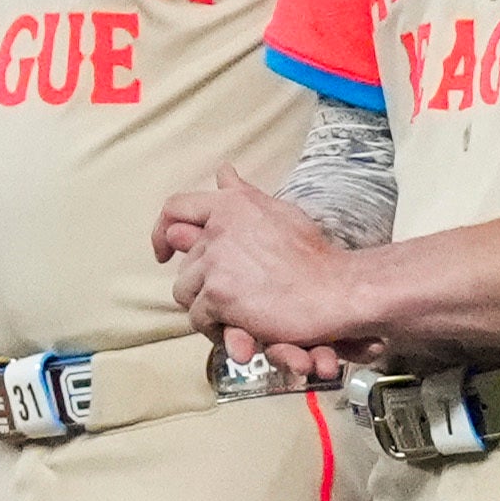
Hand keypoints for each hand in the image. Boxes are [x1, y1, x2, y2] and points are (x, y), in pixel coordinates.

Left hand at [163, 170, 382, 364]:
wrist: (337, 290)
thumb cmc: (314, 256)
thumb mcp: (278, 212)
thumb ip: (244, 195)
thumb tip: (223, 172)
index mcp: (232, 204)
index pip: (176, 208)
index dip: (162, 230)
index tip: (165, 251)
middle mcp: (219, 228)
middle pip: (184, 263)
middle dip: (202, 284)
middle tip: (228, 299)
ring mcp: (217, 262)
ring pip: (185, 292)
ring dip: (206, 307)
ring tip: (233, 315)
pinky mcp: (219, 295)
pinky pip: (198, 318)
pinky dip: (216, 329)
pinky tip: (239, 329)